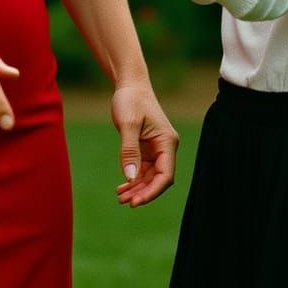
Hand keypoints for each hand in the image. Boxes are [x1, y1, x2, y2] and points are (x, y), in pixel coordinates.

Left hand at [111, 81, 178, 206]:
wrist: (130, 84)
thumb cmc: (130, 100)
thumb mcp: (127, 124)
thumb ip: (129, 150)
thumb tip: (129, 178)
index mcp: (167, 142)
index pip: (166, 175)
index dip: (153, 191)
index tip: (136, 202)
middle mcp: (165, 147)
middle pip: (158, 179)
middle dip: (143, 192)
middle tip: (124, 202)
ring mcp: (156, 149)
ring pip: (150, 176)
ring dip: (137, 188)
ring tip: (120, 198)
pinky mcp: (147, 148)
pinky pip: (143, 170)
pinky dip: (133, 179)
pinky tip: (121, 188)